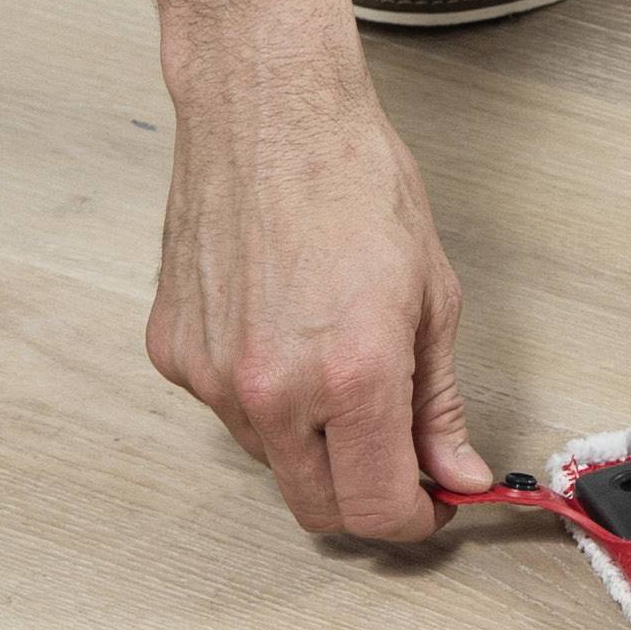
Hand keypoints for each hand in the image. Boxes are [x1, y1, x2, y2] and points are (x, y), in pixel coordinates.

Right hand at [147, 46, 493, 539]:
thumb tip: (457, 472)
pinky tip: (281, 324)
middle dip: (364, 496)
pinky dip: (261, 393)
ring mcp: (213, 375)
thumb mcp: (431, 294)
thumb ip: (439, 402)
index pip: (377, 511)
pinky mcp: (173, 352)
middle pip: (317, 509)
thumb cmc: (354, 178)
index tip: (431, 504)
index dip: (414, 522)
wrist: (268, 108)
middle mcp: (273, 390)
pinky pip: (226, 407)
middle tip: (396, 454)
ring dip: (310, 441)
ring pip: (270, 459)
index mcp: (352, 376)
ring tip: (333, 356)